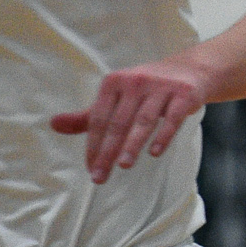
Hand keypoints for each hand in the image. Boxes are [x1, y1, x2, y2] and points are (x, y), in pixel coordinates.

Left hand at [51, 59, 209, 184]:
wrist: (191, 70)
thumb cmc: (147, 89)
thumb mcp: (116, 97)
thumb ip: (88, 115)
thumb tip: (54, 125)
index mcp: (114, 82)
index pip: (99, 118)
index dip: (93, 144)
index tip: (91, 168)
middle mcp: (135, 82)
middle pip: (119, 122)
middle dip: (108, 151)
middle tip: (101, 176)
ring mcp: (161, 87)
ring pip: (143, 121)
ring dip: (133, 144)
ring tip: (124, 165)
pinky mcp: (184, 94)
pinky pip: (173, 118)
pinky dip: (164, 136)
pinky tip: (155, 152)